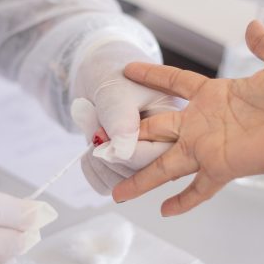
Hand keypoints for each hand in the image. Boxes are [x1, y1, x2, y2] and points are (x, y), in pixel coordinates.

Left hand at [71, 41, 183, 192]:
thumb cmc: (114, 79)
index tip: (101, 134)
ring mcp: (147, 161)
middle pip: (139, 173)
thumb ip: (120, 117)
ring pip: (120, 182)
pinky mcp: (127, 170)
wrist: (100, 79)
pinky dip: (91, 170)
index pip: (154, 154)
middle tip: (96, 132)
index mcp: (174, 124)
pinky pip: (107, 184)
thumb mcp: (116, 91)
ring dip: (97, 162)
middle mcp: (164, 147)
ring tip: (93, 135)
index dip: (123, 149)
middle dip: (108, 154)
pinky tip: (89, 153)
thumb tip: (123, 150)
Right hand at [112, 21, 263, 215]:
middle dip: (127, 136)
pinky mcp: (223, 166)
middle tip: (100, 142)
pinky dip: (183, 201)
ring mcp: (210, 146)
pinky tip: (164, 212)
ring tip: (116, 191)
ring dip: (140, 176)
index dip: (150, 76)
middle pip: (155, 129)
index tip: (126, 69)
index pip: (173, 83)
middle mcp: (205, 123)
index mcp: (214, 95)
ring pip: (164, 163)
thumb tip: (252, 25)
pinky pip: (198, 188)